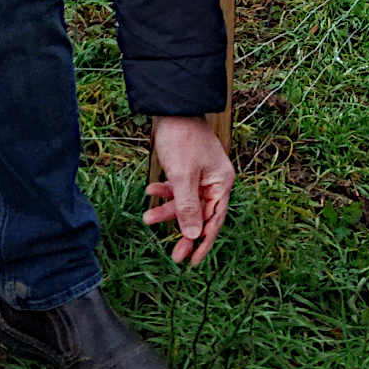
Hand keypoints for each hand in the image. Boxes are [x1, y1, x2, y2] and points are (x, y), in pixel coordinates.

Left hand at [143, 114, 234, 267]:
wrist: (171, 107)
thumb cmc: (181, 139)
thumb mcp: (182, 177)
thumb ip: (187, 208)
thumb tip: (194, 236)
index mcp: (221, 183)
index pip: (214, 221)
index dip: (203, 243)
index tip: (191, 262)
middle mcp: (215, 181)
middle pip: (200, 215)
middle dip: (184, 232)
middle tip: (173, 255)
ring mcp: (201, 175)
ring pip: (186, 202)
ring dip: (168, 211)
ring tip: (147, 219)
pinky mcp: (187, 168)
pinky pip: (178, 189)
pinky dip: (165, 193)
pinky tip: (149, 192)